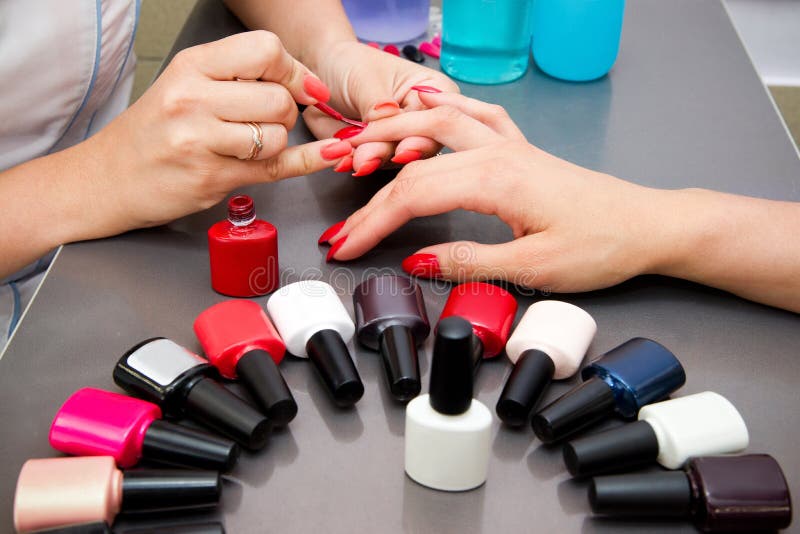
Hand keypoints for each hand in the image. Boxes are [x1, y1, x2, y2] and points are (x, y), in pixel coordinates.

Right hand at [88, 31, 351, 233]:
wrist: (107, 179)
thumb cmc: (152, 133)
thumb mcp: (186, 86)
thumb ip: (239, 78)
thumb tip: (307, 83)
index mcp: (191, 66)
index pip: (265, 51)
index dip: (294, 72)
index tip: (304, 87)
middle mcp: (193, 99)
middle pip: (278, 98)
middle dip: (288, 113)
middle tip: (269, 121)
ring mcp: (200, 141)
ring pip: (277, 135)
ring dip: (278, 142)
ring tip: (251, 145)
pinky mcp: (210, 178)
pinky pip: (275, 168)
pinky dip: (306, 162)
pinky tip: (325, 155)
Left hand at [303, 41, 458, 175]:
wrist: (320, 81)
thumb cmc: (350, 65)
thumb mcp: (364, 77)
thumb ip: (378, 101)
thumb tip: (389, 114)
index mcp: (431, 92)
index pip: (435, 117)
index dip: (419, 132)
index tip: (402, 143)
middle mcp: (421, 120)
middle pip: (421, 144)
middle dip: (393, 151)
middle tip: (370, 155)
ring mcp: (401, 140)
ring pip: (396, 159)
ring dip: (374, 160)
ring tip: (356, 158)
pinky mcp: (381, 155)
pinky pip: (372, 165)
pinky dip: (357, 164)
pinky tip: (344, 161)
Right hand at [322, 92, 672, 292]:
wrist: (647, 225)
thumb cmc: (602, 245)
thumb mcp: (532, 268)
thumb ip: (467, 262)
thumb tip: (416, 260)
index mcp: (496, 180)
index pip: (413, 196)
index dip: (373, 225)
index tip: (346, 247)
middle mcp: (496, 153)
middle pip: (414, 166)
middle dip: (371, 198)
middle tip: (342, 225)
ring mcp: (507, 146)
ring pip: (436, 124)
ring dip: (392, 134)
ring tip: (356, 147)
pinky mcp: (517, 150)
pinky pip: (471, 116)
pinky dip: (439, 109)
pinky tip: (422, 104)